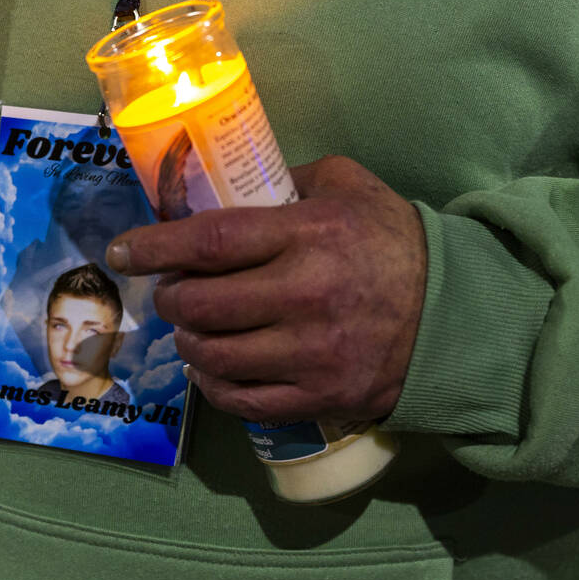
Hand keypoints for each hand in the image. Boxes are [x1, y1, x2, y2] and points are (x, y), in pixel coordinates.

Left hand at [105, 155, 426, 422]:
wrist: (454, 314)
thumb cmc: (395, 242)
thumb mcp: (350, 187)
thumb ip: (291, 180)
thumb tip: (228, 188)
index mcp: (311, 235)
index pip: (212, 242)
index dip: (157, 247)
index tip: (124, 251)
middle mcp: (306, 295)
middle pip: (204, 305)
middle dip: (172, 299)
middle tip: (171, 291)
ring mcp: (312, 353)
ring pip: (216, 356)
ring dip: (189, 340)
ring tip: (193, 326)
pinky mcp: (319, 396)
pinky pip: (243, 399)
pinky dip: (214, 384)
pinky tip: (213, 366)